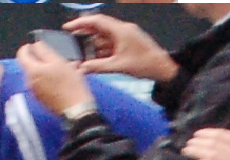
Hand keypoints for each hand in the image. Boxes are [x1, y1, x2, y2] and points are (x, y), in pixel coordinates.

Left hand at [16, 41, 94, 116]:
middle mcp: (29, 81)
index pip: (21, 55)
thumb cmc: (69, 82)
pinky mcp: (39, 97)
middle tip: (52, 55)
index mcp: (32, 71)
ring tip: (59, 66)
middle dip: (38, 59)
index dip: (26, 47)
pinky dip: (46, 78)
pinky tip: (59, 78)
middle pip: (28, 65)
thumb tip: (35, 45)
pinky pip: (40, 83)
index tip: (33, 44)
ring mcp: (33, 91)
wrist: (74, 107)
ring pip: (35, 74)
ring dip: (44, 68)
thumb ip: (44, 52)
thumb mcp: (58, 61)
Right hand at [63, 13, 178, 83]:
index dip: (81, 22)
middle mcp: (122, 30)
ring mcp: (124, 37)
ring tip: (81, 56)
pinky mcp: (125, 44)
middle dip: (84, 35)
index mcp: (121, 31)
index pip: (98, 21)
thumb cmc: (143, 64)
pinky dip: (100, 51)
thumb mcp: (117, 66)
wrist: (160, 67)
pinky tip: (93, 60)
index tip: (68, 26)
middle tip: (71, 42)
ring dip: (92, 46)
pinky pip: (108, 45)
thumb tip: (81, 68)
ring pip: (102, 38)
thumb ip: (97, 66)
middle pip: (98, 29)